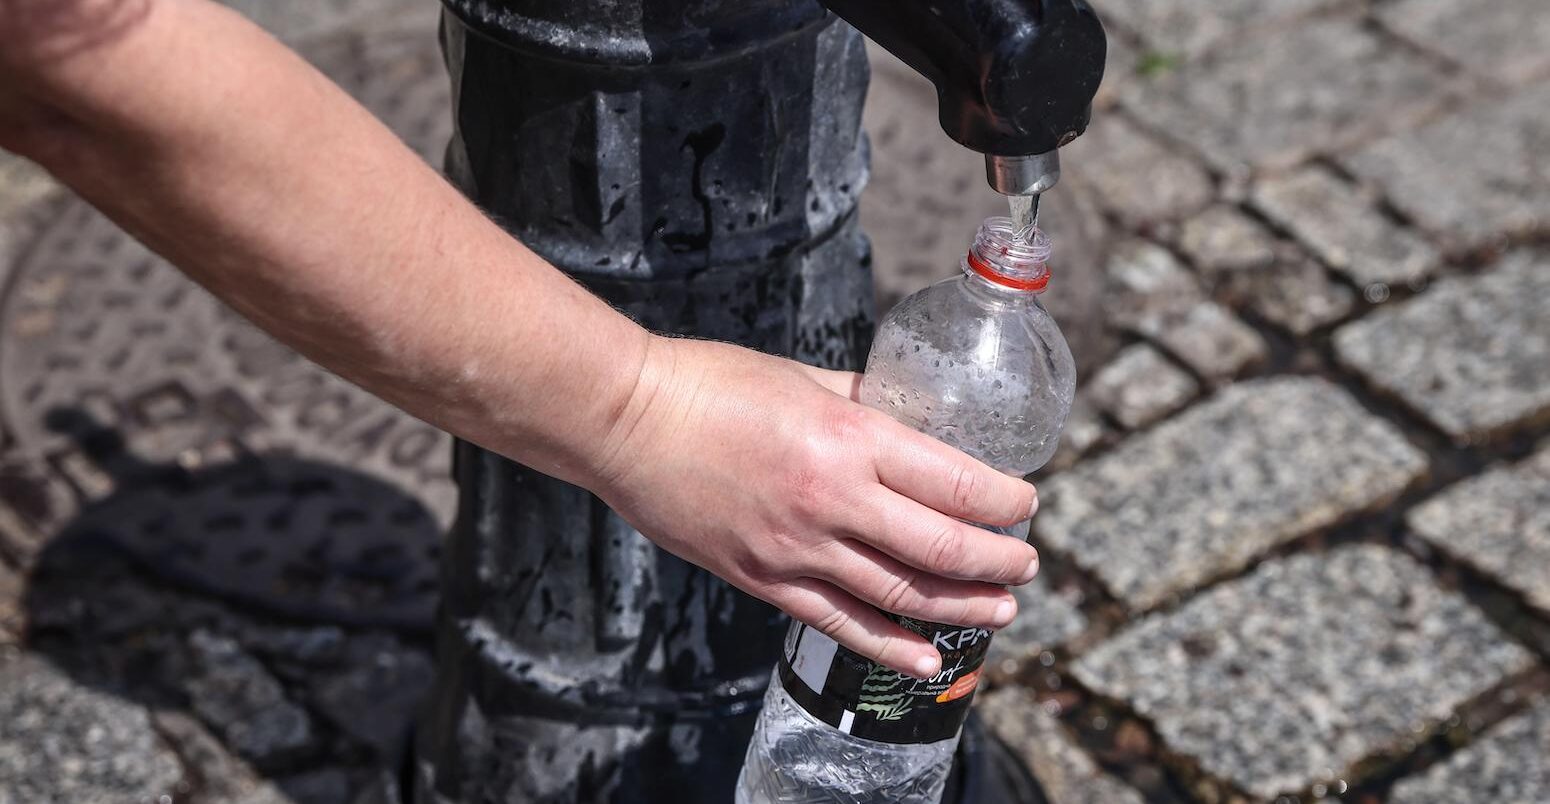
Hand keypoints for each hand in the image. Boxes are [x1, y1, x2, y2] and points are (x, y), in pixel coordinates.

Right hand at [587, 336, 1040, 678]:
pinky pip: (839, 622)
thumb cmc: (710, 383)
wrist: (627, 420)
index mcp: (851, 438)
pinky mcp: (763, 578)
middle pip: (943, 547)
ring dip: (962, 607)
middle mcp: (833, 498)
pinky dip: (890, 645)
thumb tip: (909, 419)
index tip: (1028, 503)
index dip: (1006, 502)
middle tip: (1027, 564)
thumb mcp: (804, 377)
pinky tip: (925, 658)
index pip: (957, 484)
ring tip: (1001, 610)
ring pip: (901, 593)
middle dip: (1000, 562)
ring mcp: (797, 547)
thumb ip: (862, 404)